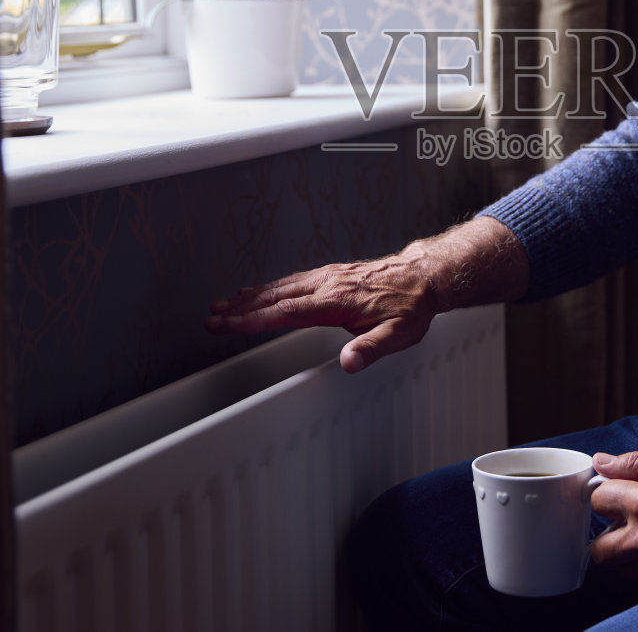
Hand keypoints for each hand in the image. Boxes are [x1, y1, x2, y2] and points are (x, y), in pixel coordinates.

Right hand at [205, 216, 526, 373]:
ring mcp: (328, 277)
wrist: (425, 275)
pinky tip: (261, 291)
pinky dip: (270, 286)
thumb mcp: (398, 335)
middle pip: (275, 297)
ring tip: (224, 304)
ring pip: (281, 286)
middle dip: (241, 308)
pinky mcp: (332, 274)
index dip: (253, 320)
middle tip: (212, 317)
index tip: (227, 324)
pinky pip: (293, 279)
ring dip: (251, 296)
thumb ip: (371, 349)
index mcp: (337, 302)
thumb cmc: (412, 306)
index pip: (285, 312)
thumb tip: (349, 362)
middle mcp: (328, 285)